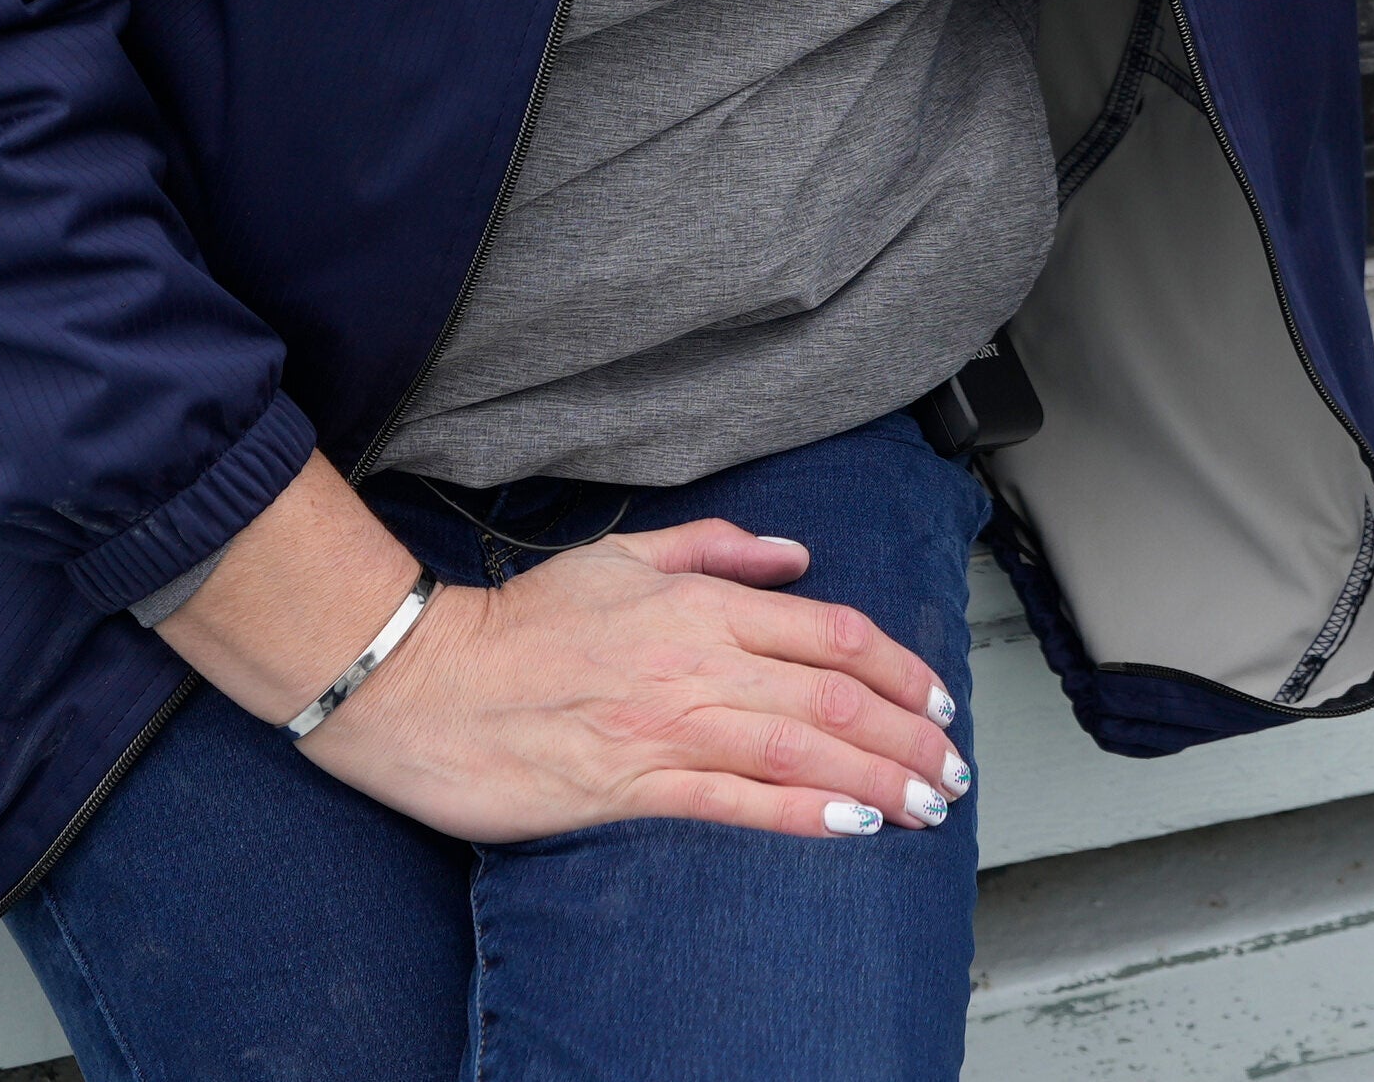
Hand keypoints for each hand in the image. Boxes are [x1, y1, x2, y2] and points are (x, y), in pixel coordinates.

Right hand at [310, 521, 967, 843]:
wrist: (421, 680)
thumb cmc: (517, 623)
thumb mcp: (618, 556)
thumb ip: (713, 549)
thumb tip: (795, 556)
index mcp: (695, 603)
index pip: (826, 631)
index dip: (895, 666)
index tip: (935, 696)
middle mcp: (693, 661)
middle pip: (831, 696)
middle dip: (907, 734)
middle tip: (952, 767)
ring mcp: (664, 725)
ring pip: (798, 749)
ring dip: (878, 778)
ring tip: (926, 804)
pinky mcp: (631, 785)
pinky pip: (735, 801)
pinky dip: (802, 812)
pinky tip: (853, 824)